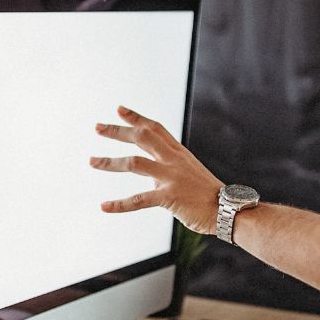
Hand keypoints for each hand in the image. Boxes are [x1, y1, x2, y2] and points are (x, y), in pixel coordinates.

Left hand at [90, 106, 224, 234]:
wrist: (228, 210)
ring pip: (134, 163)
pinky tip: (104, 206)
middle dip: (118, 131)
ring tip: (92, 161)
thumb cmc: (208, 194)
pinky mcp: (169, 197)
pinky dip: (119, 204)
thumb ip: (170, 168)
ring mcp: (171, 177)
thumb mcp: (190, 172)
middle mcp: (173, 160)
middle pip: (141, 137)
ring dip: (110, 162)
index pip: (155, 128)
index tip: (119, 109)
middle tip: (98, 127)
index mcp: (178, 153)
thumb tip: (151, 173)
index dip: (136, 117)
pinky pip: (138, 199)